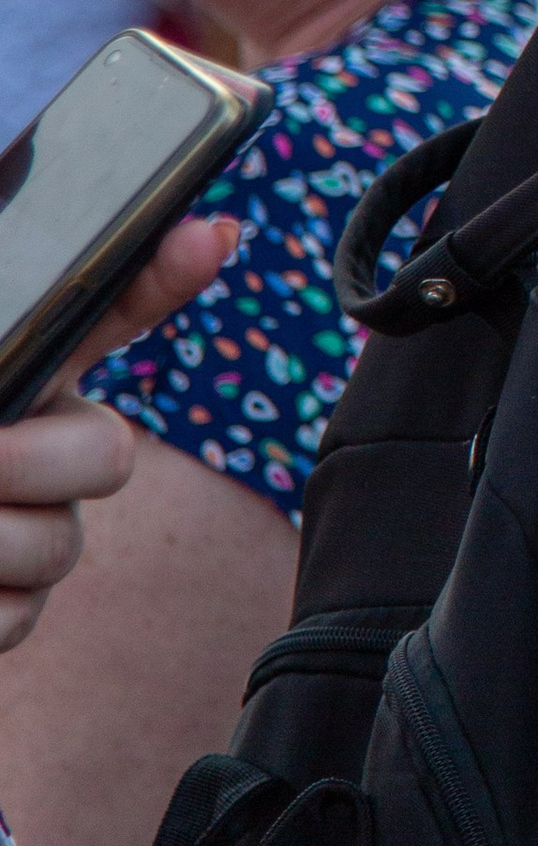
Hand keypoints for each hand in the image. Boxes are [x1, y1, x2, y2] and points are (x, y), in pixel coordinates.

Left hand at [0, 216, 235, 650]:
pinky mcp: (6, 609)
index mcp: (15, 369)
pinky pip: (16, 614)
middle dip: (37, 461)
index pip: (108, 307)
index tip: (209, 231)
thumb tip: (165, 253)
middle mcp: (36, 443)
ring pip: (59, 541)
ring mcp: (29, 528)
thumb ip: (1, 339)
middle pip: (106, 450)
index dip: (164, 271)